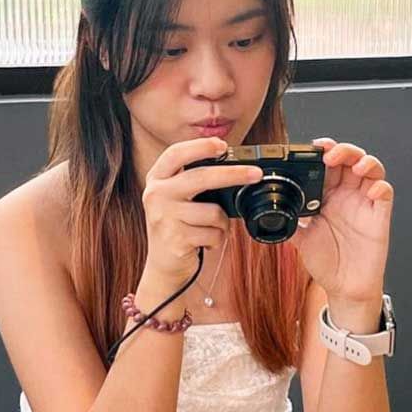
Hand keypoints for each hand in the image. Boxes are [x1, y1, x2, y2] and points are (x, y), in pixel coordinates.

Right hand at [141, 137, 261, 287]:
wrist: (163, 266)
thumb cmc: (178, 228)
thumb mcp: (177, 199)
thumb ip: (194, 182)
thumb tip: (235, 170)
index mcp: (157, 179)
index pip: (176, 154)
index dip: (200, 146)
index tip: (223, 145)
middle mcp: (156, 195)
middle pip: (201, 177)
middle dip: (234, 174)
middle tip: (255, 174)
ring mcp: (164, 217)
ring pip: (213, 212)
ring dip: (222, 223)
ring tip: (212, 229)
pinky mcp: (175, 239)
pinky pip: (213, 234)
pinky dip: (217, 239)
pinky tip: (205, 242)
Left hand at [291, 137, 393, 309]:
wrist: (343, 288)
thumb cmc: (326, 263)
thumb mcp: (300, 240)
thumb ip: (289, 221)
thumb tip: (266, 211)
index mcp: (328, 197)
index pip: (328, 166)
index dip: (324, 152)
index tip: (313, 148)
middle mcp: (347, 196)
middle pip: (351, 160)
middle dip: (342, 151)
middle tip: (329, 155)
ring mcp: (364, 204)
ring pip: (371, 169)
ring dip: (365, 161)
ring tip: (354, 165)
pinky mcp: (379, 216)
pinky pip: (385, 193)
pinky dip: (380, 187)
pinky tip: (370, 191)